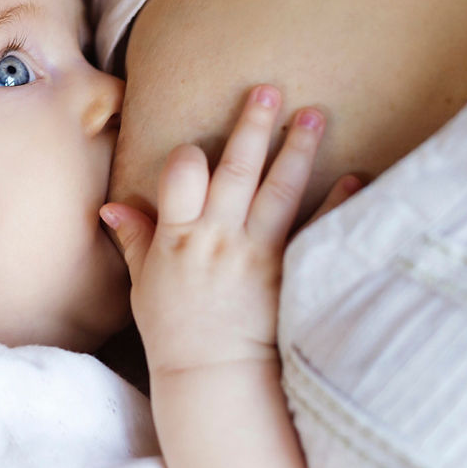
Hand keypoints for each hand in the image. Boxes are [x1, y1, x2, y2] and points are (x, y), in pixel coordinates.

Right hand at [100, 85, 357, 375]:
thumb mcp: (144, 283)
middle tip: (270, 89)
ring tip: (314, 114)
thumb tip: (112, 206)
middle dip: (253, 126)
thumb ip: (135, 239)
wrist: (213, 378)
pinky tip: (354, 178)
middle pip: (237, 170)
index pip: (182, 175)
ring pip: (280, 191)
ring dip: (297, 149)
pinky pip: (314, 231)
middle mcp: (218, 238)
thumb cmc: (175, 330)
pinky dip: (335, 204)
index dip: (190, 154)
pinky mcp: (286, 274)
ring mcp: (256, 255)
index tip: (200, 146)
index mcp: (178, 238)